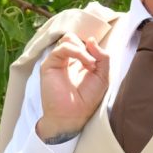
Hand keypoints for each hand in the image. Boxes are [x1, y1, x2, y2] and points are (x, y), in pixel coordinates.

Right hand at [36, 25, 110, 140]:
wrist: (73, 115)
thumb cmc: (87, 99)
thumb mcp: (103, 77)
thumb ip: (103, 57)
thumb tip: (91, 40)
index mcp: (79, 62)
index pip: (84, 43)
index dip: (93, 46)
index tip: (99, 61)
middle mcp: (67, 60)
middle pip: (75, 38)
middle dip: (87, 46)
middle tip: (94, 63)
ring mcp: (58, 61)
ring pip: (68, 39)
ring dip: (84, 49)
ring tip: (91, 64)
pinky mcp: (50, 64)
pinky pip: (63, 48)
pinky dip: (78, 51)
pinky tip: (87, 63)